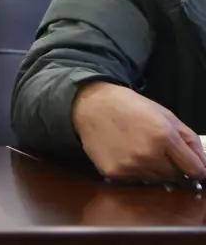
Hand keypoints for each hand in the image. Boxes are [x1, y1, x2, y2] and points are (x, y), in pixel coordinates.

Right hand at [72, 81, 205, 181]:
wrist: (91, 105)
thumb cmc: (129, 106)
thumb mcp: (165, 114)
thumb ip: (189, 139)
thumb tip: (203, 164)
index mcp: (164, 136)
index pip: (195, 169)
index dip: (196, 168)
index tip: (192, 167)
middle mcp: (148, 154)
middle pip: (175, 176)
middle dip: (172, 166)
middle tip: (157, 149)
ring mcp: (130, 165)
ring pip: (156, 180)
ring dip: (153, 169)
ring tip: (139, 149)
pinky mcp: (114, 172)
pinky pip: (135, 180)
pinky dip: (134, 171)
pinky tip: (125, 153)